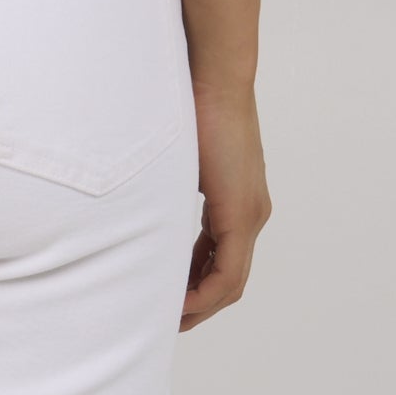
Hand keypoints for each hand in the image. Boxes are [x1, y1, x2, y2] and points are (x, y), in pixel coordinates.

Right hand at [182, 79, 270, 330]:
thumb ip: (172, 183)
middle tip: (168, 318)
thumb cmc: (190, 102)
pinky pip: (228, 272)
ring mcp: (251, 215)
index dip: (195, 282)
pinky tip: (179, 302)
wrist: (215, 76)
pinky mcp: (243, 214)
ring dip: (200, 304)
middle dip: (198, 302)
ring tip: (170, 318)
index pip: (221, 257)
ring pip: (230, 280)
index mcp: (238, 200)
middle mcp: (252, 213)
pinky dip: (204, 292)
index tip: (167, 294)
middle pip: (229, 277)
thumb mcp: (180, 156)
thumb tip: (143, 191)